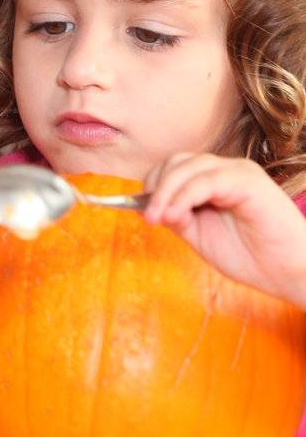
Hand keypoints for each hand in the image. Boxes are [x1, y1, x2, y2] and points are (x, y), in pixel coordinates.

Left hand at [143, 153, 305, 308]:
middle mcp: (226, 170)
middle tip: (150, 218)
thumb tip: (153, 206)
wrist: (291, 273)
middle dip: (157, 188)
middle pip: (176, 162)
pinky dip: (185, 196)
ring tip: (159, 219)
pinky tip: (177, 215)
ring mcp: (238, 172)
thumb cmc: (253, 257)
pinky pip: (206, 180)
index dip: (154, 187)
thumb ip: (178, 218)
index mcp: (214, 181)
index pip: (173, 168)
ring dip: (166, 192)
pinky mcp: (247, 181)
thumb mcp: (202, 237)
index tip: (144, 214)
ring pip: (187, 167)